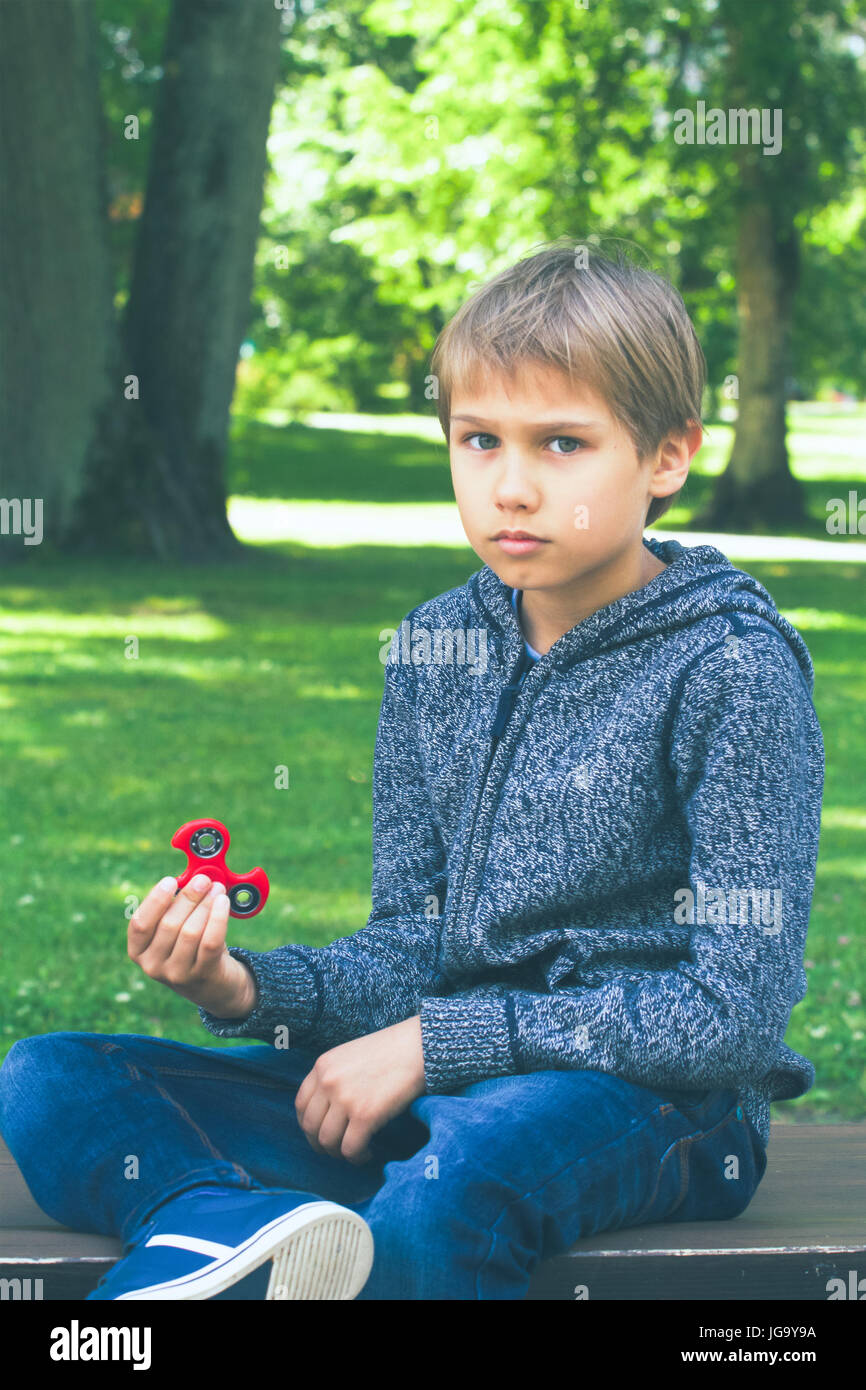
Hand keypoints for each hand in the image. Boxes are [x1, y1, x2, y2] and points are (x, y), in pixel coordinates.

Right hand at [128, 874, 256, 1017]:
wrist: (215, 986)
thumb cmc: (192, 949)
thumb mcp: (176, 931)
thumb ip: (175, 909)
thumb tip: (191, 879)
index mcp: (138, 952)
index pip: (139, 924)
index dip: (155, 900)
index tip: (171, 881)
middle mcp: (153, 966)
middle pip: (169, 924)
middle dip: (188, 897)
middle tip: (203, 880)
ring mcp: (177, 974)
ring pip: (191, 931)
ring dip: (206, 905)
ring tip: (217, 889)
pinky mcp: (202, 975)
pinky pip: (210, 942)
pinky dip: (218, 918)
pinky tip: (224, 903)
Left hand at [295, 1016, 426, 1165]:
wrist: (419, 1046)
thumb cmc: (391, 1051)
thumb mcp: (350, 1056)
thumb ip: (334, 1078)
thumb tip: (328, 1112)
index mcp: (322, 1066)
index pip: (301, 1105)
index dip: (309, 1125)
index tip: (322, 1133)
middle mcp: (328, 1082)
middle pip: (310, 1127)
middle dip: (321, 1144)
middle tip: (337, 1149)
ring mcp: (345, 1098)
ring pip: (327, 1142)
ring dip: (339, 1153)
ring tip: (356, 1151)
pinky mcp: (365, 1115)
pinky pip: (350, 1149)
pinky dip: (357, 1157)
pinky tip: (368, 1153)